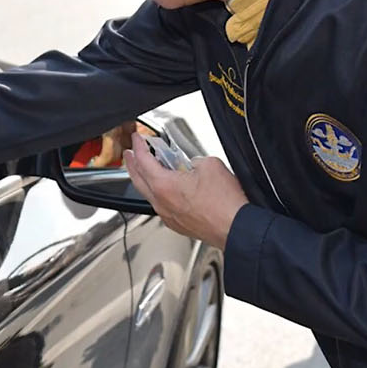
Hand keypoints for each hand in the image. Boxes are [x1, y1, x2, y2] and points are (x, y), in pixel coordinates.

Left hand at [125, 134, 247, 249]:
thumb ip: (195, 160)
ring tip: (148, 169)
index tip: (136, 138)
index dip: (138, 146)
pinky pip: (162, 206)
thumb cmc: (225, 204)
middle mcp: (161, 203)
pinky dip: (159, 194)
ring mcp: (169, 216)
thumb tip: (193, 165)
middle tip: (130, 154)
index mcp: (163, 186)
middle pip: (138, 179)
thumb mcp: (210, 165)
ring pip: (149, 194)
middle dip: (132, 164)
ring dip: (145, 179)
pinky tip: (168, 189)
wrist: (236, 229)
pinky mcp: (179, 225)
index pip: (143, 161)